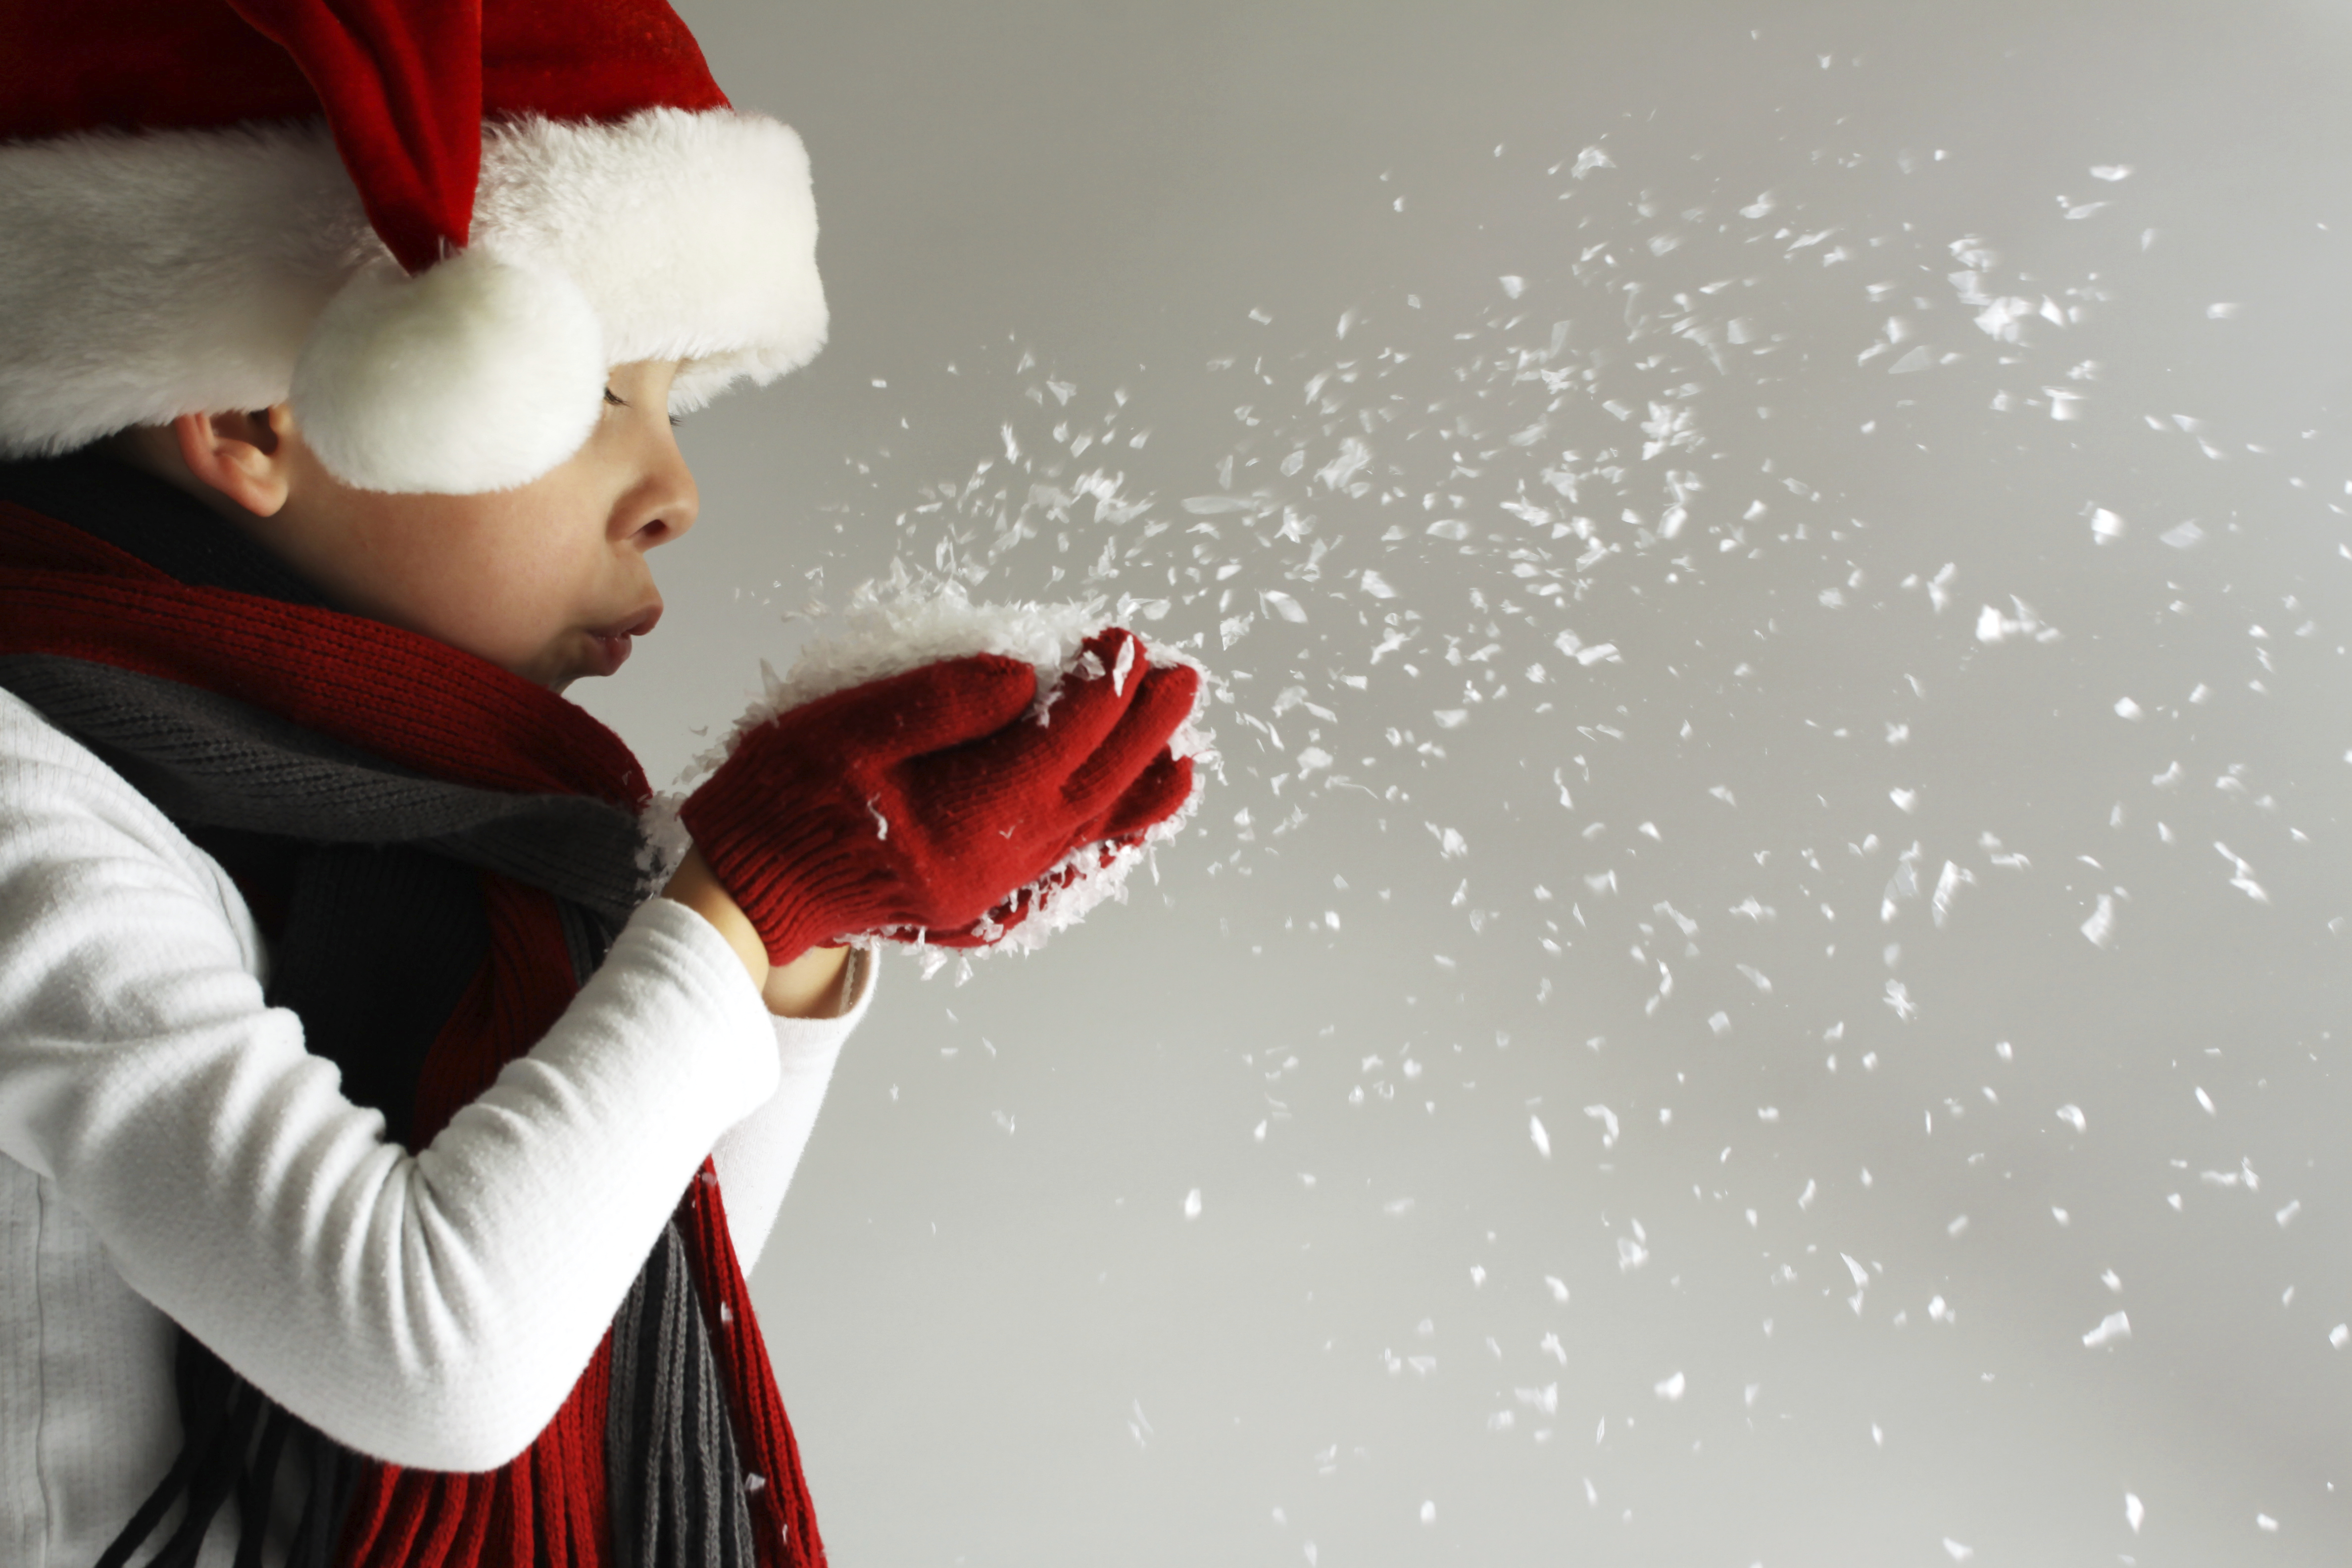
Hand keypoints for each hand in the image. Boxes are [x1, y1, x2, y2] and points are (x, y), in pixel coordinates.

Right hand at [679, 629, 1197, 963]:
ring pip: (1085, 837)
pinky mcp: (976, 906)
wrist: (742, 889)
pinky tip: (1128, 818)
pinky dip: (1103, 840)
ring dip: (1137, 789)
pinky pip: (1060, 870)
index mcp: (954, 825)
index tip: (1125, 640)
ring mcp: (984, 897)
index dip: (1100, 690)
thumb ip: (938, 702)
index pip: (1054, 747)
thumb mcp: (844, 727)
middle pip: (1087, 793)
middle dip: (1141, 733)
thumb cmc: (779, 799)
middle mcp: (985, 871)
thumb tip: (1025, 677)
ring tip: (1183, 749)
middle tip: (1182, 678)